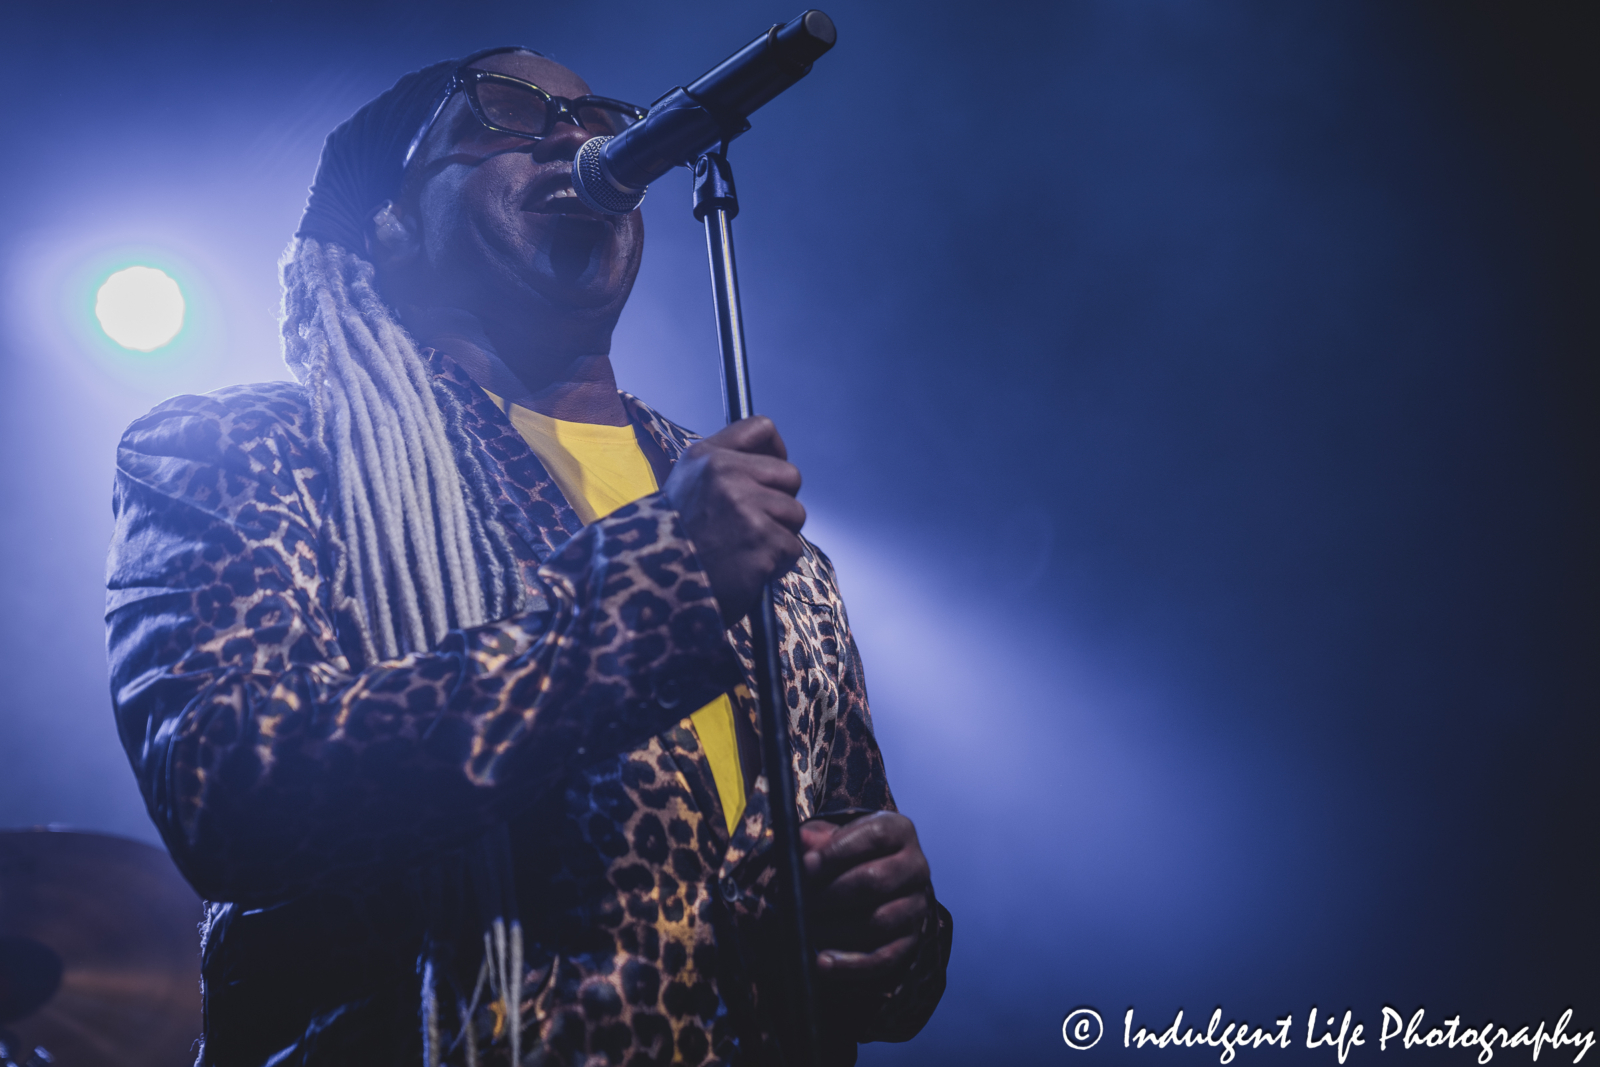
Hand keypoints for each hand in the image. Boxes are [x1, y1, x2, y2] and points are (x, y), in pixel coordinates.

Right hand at [663, 416, 804, 623]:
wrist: (657, 590)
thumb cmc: (677, 543)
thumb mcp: (687, 486)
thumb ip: (725, 466)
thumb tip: (775, 459)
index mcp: (706, 456)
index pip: (760, 428)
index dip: (776, 452)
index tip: (771, 475)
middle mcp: (725, 474)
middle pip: (790, 476)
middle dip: (780, 504)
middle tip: (749, 527)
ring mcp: (744, 505)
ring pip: (795, 513)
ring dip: (778, 536)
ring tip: (743, 549)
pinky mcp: (761, 538)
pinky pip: (793, 547)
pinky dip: (777, 564)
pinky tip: (747, 569)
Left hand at [801, 812, 931, 989]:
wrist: (872, 880)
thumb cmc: (846, 854)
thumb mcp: (831, 837)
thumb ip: (814, 838)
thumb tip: (798, 842)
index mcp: (899, 831)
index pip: (875, 836)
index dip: (838, 851)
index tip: (806, 865)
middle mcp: (916, 866)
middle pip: (876, 881)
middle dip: (832, 893)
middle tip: (802, 900)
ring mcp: (917, 905)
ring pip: (879, 922)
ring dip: (836, 929)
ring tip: (807, 928)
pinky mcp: (910, 940)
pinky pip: (884, 958)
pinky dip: (851, 965)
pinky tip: (822, 962)